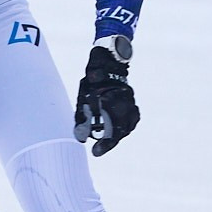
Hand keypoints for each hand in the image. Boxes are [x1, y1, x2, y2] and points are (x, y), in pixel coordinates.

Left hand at [72, 36, 138, 154]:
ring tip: (106, 142)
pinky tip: (118, 130)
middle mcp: (125, 101)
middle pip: (122, 129)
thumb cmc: (94, 77)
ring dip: (118, 134)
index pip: (112, 127)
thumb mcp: (83, 95)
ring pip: (128, 124)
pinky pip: (132, 118)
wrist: (109, 58)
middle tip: (98, 150)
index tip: (96, 153)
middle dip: (110, 142)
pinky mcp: (132, 100)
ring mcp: (131, 100)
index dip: (106, 142)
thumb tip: (79, 137)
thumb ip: (82, 116)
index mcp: (112, 100)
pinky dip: (125, 126)